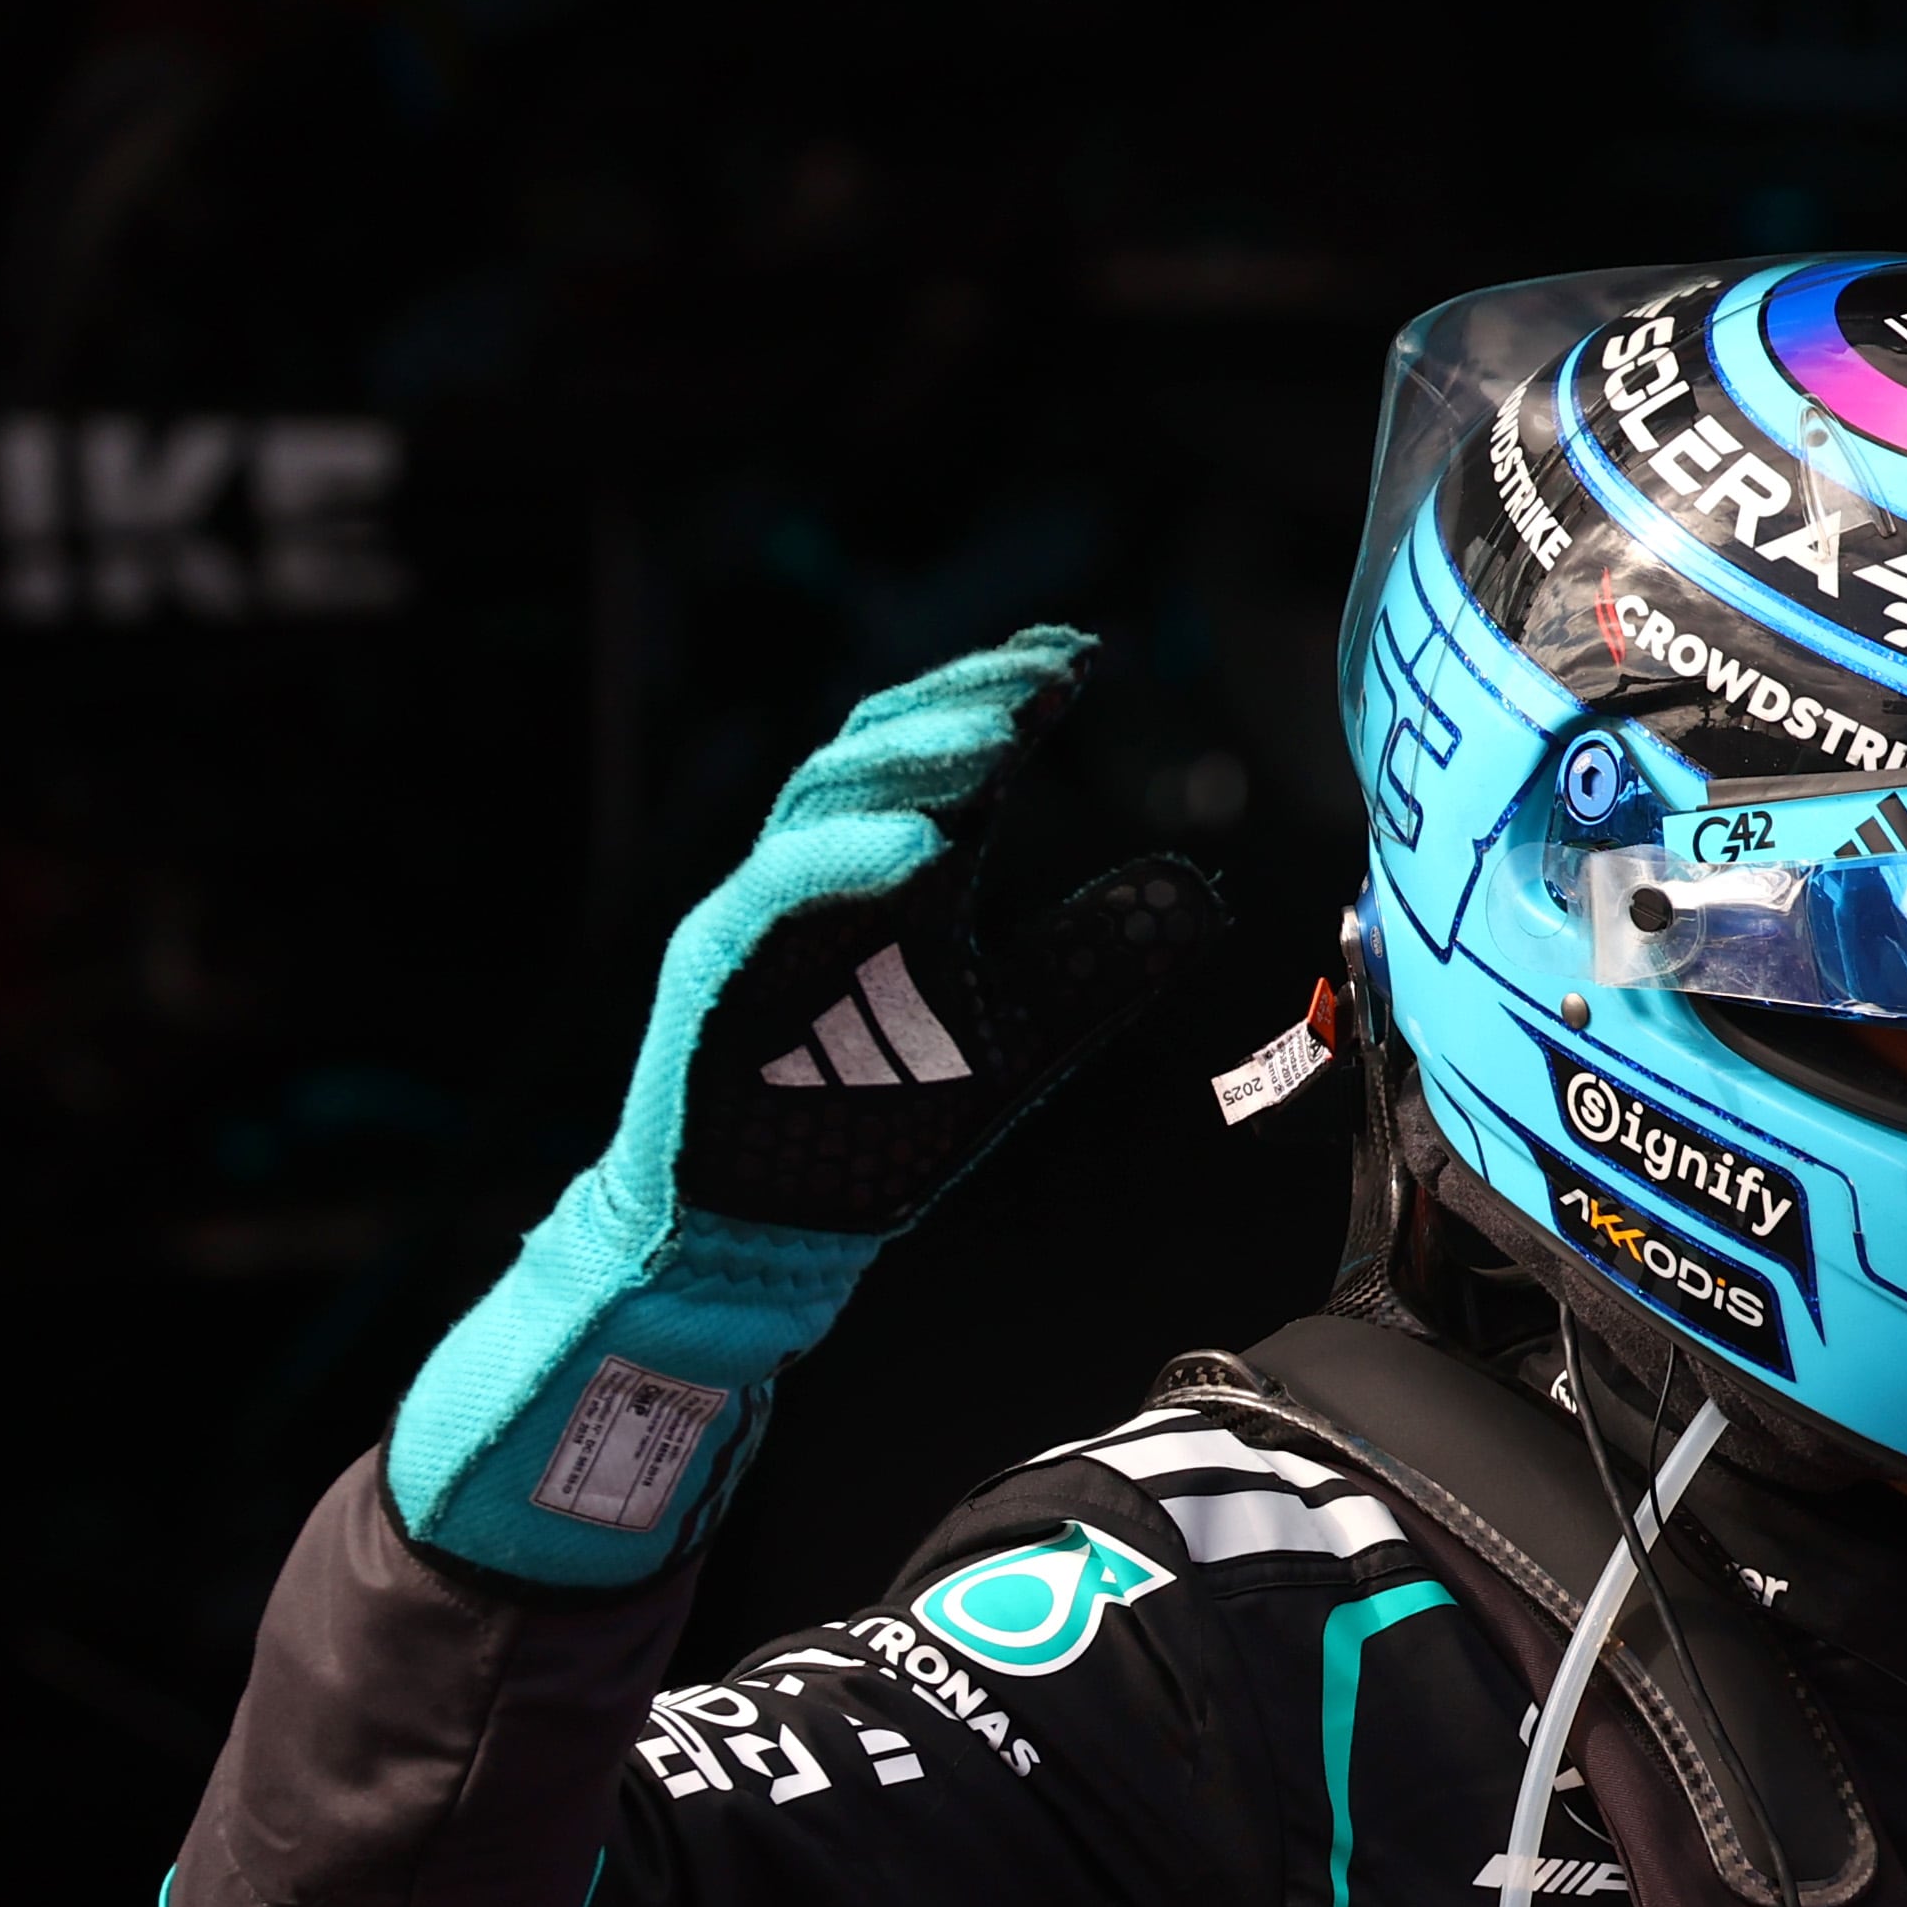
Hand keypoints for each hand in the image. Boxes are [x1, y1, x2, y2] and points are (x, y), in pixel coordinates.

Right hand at [388, 631, 1223, 1586]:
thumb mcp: (1017, 1037)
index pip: (947, 757)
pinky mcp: (714, 974)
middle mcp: (825, 878)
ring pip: (824, 797)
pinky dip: (845, 858)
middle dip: (968, 700)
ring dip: (918, 758)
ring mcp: (762, 916)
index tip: (1086, 660)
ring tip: (1007, 731)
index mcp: (895, 882)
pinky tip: (923, 842)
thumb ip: (1093, 962)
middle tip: (1053, 669)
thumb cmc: (870, 1132)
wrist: (759, 1246)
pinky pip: (772, 894)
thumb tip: (1192, 889)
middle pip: (882, 748)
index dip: (1007, 696)